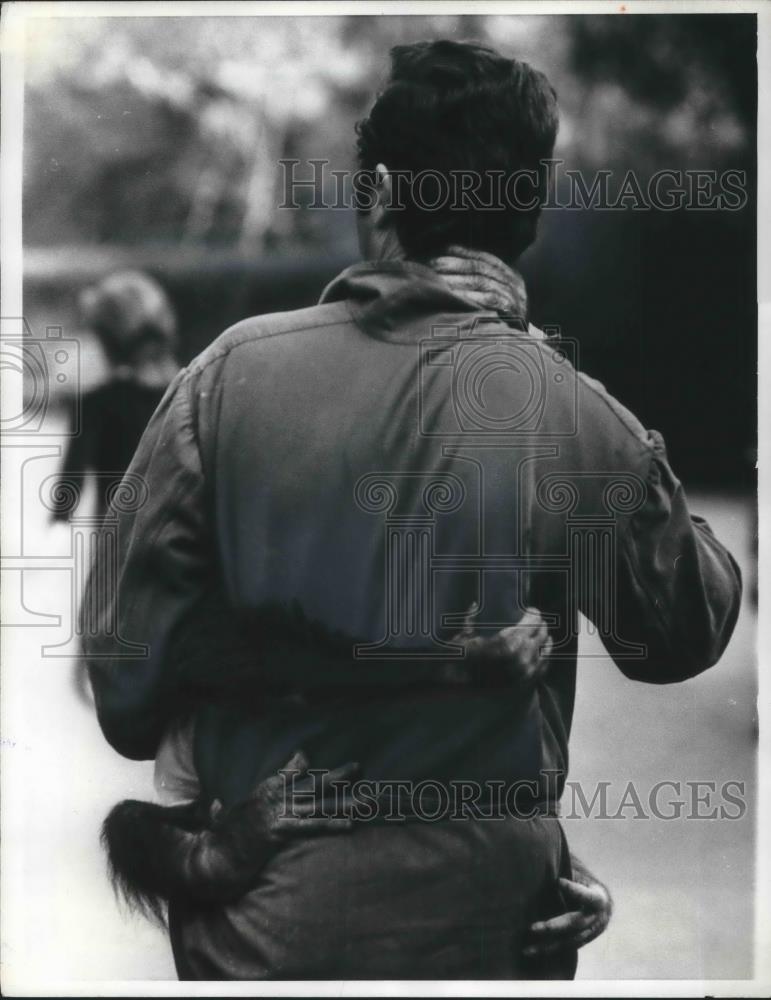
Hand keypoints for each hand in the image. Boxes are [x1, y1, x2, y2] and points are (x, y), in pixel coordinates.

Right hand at [198, 751, 358, 898]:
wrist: (215, 858)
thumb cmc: (220, 841)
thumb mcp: (223, 817)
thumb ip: (222, 810)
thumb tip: (217, 805)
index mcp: (264, 791)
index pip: (288, 773)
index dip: (300, 765)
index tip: (309, 757)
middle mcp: (275, 798)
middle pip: (314, 784)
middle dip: (338, 777)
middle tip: (360, 768)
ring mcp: (279, 813)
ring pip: (319, 804)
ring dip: (345, 802)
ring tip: (368, 799)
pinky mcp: (281, 831)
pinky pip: (312, 827)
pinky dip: (332, 824)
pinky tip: (350, 825)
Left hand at [428, 244, 527, 317]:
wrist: (519, 351)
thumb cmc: (498, 327)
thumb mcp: (492, 302)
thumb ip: (479, 287)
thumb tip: (447, 273)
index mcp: (511, 277)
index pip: (485, 258)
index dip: (464, 253)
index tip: (442, 251)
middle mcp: (515, 284)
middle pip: (482, 267)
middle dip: (455, 264)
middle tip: (433, 264)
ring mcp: (516, 297)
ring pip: (483, 281)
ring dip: (458, 279)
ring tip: (438, 279)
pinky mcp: (514, 312)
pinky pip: (490, 300)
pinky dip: (471, 296)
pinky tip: (454, 295)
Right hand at [447, 603, 551, 686]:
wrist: (459, 686)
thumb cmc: (459, 658)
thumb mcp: (465, 635)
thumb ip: (473, 618)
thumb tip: (475, 604)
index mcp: (507, 642)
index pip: (532, 622)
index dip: (533, 613)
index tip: (531, 610)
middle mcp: (520, 657)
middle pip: (541, 634)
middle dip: (540, 625)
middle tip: (537, 620)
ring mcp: (525, 673)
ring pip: (545, 650)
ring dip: (545, 639)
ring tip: (543, 634)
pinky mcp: (525, 683)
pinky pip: (543, 666)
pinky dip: (544, 656)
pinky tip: (542, 651)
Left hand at [523, 859, 612, 957]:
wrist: (597, 898)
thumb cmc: (580, 875)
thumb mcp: (576, 868)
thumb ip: (564, 865)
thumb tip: (543, 847)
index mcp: (599, 896)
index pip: (589, 897)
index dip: (575, 891)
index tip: (558, 881)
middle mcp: (598, 918)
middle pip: (575, 924)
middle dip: (553, 927)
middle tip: (532, 928)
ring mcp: (591, 933)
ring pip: (569, 942)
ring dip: (547, 946)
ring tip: (526, 949)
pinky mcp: (582, 941)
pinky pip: (566, 948)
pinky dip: (549, 950)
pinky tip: (532, 952)